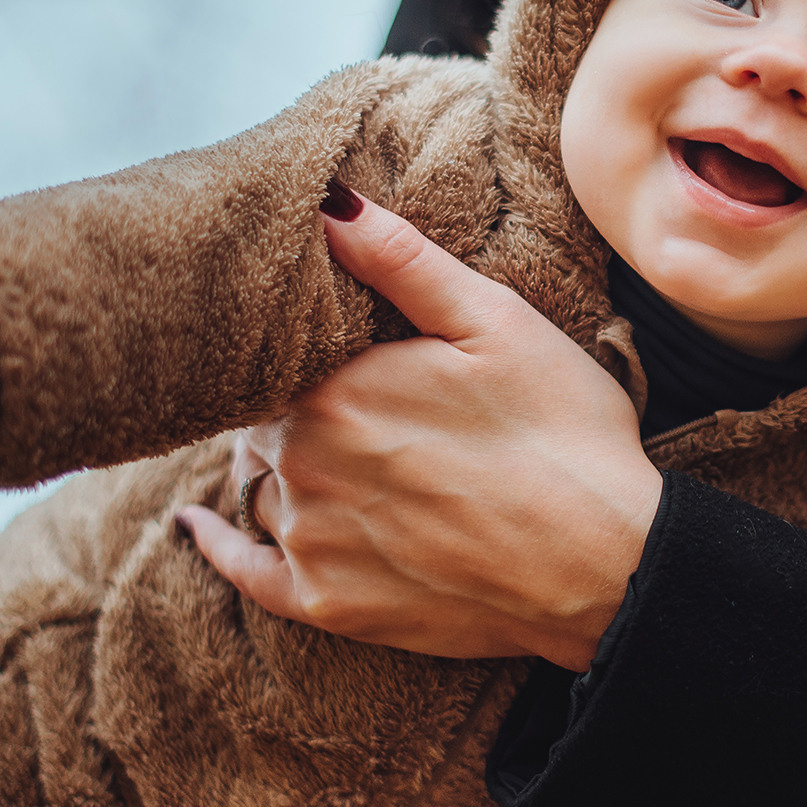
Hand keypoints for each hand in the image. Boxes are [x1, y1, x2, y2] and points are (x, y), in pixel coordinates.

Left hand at [180, 190, 663, 671]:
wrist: (609, 565)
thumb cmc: (565, 433)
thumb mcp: (496, 324)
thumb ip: (402, 260)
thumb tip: (328, 202)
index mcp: (333, 389)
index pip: (272, 360)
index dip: (299, 354)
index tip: (327, 351)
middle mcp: (301, 465)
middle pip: (262, 423)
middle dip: (290, 411)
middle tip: (342, 406)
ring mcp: (309, 541)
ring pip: (258, 488)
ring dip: (275, 470)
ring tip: (315, 458)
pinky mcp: (327, 604)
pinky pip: (245, 572)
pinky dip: (218, 546)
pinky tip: (197, 528)